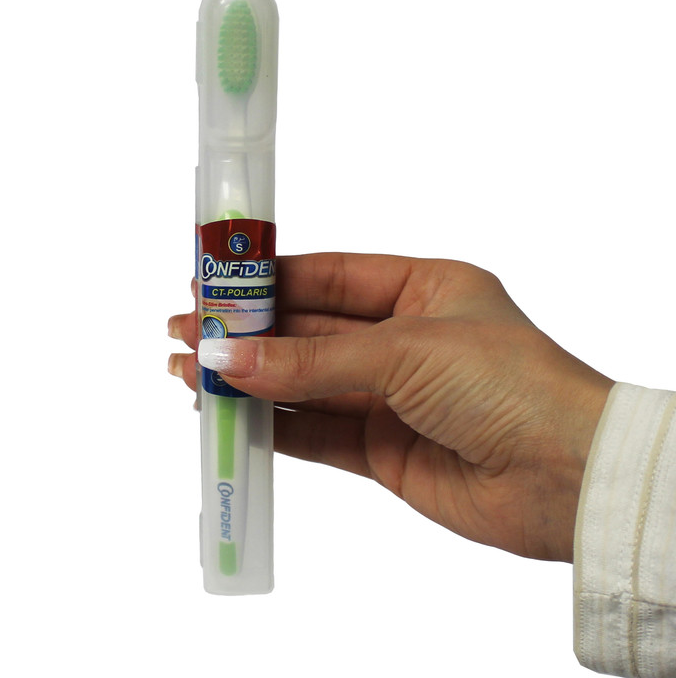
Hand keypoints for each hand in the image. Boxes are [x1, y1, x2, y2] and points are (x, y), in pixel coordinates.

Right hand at [168, 253, 612, 561]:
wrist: (569, 479)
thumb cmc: (509, 384)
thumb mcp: (404, 352)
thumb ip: (312, 359)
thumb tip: (229, 355)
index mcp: (422, 289)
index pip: (327, 276)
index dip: (268, 280)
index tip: (213, 282)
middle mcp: (404, 339)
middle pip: (308, 330)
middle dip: (247, 332)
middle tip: (186, 331)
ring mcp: (392, 395)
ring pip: (305, 382)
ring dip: (250, 378)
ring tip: (190, 373)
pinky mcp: (384, 448)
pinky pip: (316, 431)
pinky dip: (273, 425)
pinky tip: (231, 413)